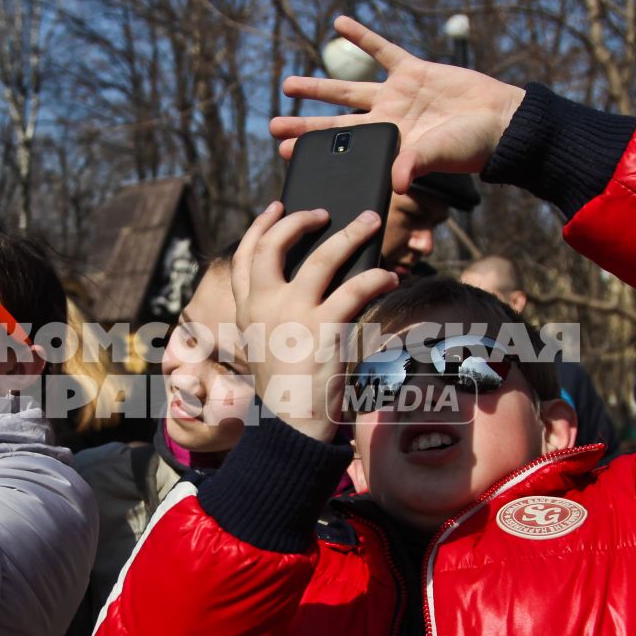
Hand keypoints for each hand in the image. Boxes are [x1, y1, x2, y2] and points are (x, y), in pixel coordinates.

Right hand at [230, 202, 396, 440]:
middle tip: (323, 211)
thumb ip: (280, 312)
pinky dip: (377, 277)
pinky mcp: (325, 328)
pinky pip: (356, 288)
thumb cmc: (288, 389)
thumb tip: (319, 274)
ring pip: (323, 257)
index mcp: (248, 311)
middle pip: (274, 245)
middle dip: (298, 220)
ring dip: (351, 233)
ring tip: (370, 220)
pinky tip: (390, 277)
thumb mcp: (268, 345)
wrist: (291, 428)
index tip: (275, 208)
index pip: (244, 256)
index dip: (260, 227)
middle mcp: (265, 307)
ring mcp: (294, 315)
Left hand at [270, 15, 527, 193]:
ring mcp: (397, 94)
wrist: (499, 122)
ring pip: (348, 89)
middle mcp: (387, 119)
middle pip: (334, 121)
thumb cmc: (471, 146)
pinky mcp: (413, 70)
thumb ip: (414, 165)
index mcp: (388, 143)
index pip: (341, 148)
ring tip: (287, 85)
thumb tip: (396, 183)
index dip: (313, 148)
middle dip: (303, 123)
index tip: (282, 152)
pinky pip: (381, 50)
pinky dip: (361, 36)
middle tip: (272, 125)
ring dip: (318, 86)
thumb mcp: (438, 156)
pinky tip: (339, 23)